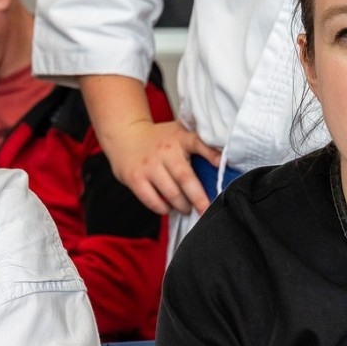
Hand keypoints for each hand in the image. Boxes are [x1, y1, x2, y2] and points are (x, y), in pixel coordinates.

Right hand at [108, 117, 222, 215]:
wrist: (125, 135)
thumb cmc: (158, 139)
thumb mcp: (179, 134)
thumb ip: (198, 145)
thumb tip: (221, 166)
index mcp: (179, 138)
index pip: (198, 143)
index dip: (211, 154)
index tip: (221, 166)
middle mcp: (165, 151)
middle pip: (185, 178)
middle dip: (199, 199)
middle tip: (207, 211)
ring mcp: (149, 165)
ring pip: (170, 193)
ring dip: (182, 206)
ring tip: (187, 209)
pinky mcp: (135, 178)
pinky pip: (152, 200)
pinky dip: (163, 208)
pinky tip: (168, 208)